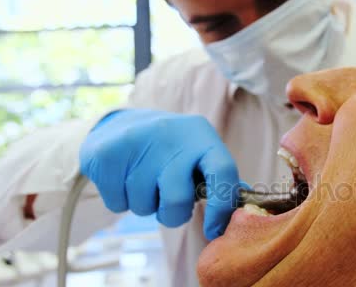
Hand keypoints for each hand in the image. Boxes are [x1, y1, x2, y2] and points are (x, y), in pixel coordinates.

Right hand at [79, 109, 240, 239]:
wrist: (117, 125)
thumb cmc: (168, 150)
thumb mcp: (197, 153)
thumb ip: (220, 176)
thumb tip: (248, 198)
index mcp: (202, 135)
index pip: (223, 171)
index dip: (222, 207)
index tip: (214, 230)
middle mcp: (172, 134)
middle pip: (177, 200)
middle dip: (171, 214)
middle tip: (165, 199)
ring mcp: (138, 141)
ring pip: (144, 206)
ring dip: (144, 205)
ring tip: (141, 180)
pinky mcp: (107, 154)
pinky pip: (117, 205)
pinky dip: (119, 201)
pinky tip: (122, 178)